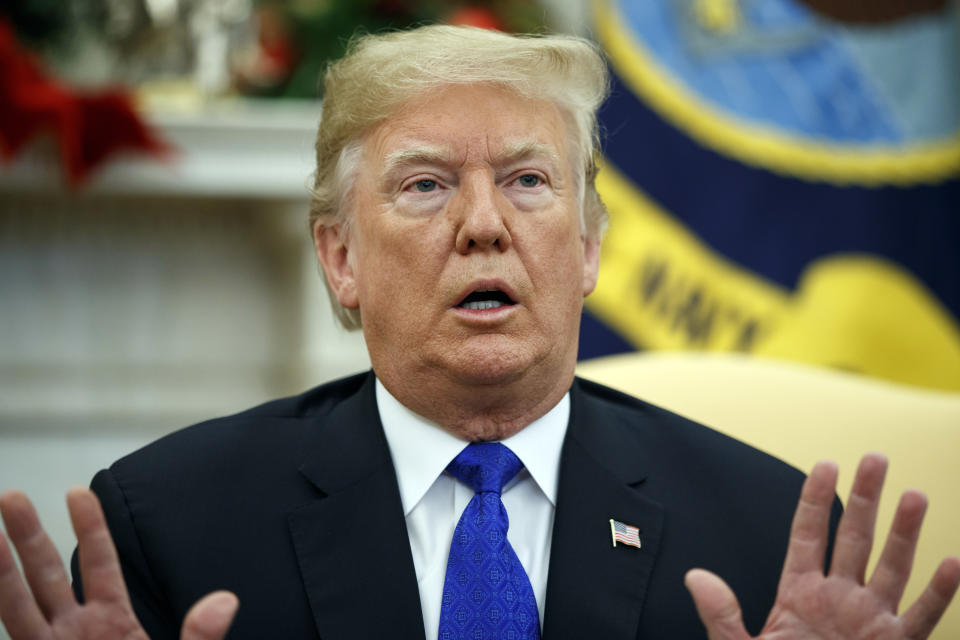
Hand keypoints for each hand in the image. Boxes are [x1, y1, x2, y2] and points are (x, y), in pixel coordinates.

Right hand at [0, 489, 237, 639]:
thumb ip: (201, 638)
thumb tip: (225, 599)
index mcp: (112, 624)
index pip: (99, 565)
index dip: (90, 529)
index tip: (78, 492)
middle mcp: (73, 637)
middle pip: (47, 576)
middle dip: (28, 538)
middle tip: (10, 495)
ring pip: (17, 609)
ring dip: (0, 574)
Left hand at [686, 453, 959, 639]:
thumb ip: (721, 614)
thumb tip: (696, 576)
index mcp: (799, 593)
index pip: (808, 534)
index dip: (816, 499)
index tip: (827, 463)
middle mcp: (839, 599)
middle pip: (855, 538)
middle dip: (865, 499)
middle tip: (876, 458)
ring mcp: (869, 622)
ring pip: (891, 569)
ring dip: (904, 534)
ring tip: (914, 495)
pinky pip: (921, 618)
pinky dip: (938, 594)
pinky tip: (951, 563)